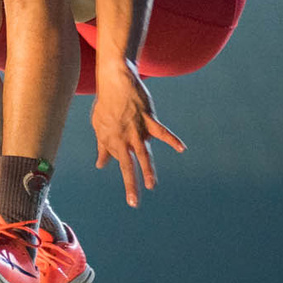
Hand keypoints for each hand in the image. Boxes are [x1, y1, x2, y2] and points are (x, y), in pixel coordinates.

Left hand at [90, 65, 183, 206]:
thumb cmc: (106, 104)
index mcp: (112, 140)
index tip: (131, 163)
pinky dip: (172, 140)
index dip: (126, 166)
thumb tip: (101, 165)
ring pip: (144, 153)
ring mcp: (137, 129)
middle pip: (128, 165)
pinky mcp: (149, 119)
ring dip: (148, 170)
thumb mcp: (100, 126)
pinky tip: (182, 149)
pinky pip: (162, 132)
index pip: (120, 162)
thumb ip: (103, 147)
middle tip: (133, 202)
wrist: (116, 80)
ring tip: (151, 185)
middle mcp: (124, 137)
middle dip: (131, 184)